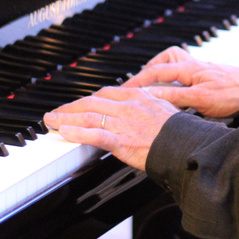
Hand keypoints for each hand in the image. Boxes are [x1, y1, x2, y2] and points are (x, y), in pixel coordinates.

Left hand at [44, 87, 179, 170]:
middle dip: (70, 107)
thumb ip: (149, 104)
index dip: (88, 99)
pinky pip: (94, 134)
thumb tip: (142, 104)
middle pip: (91, 102)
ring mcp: (123, 123)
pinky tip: (65, 131)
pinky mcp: (122, 140)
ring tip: (51, 121)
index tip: (78, 104)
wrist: (187, 145)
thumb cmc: (179, 131)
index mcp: (138, 96)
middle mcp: (127, 106)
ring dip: (66, 117)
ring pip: (88, 115)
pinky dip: (77, 132)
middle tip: (56, 112)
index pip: (105, 93)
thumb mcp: (164, 108)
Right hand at [123, 46, 238, 118]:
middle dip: (146, 71)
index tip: (124, 90)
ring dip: (159, 73)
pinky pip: (180, 73)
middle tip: (134, 85)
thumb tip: (152, 95)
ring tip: (149, 87)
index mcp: (188, 68)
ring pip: (171, 65)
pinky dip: (171, 80)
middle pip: (161, 61)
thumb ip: (176, 96)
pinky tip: (170, 92)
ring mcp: (197, 70)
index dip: (137, 82)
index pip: (155, 72)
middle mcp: (191, 65)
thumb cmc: (233, 93)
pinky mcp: (203, 77)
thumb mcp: (201, 98)